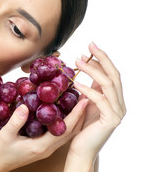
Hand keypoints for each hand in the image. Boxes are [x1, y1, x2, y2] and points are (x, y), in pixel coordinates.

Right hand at [0, 98, 88, 171]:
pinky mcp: (42, 147)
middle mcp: (47, 149)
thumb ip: (15, 121)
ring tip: (79, 102)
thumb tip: (25, 105)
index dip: (76, 115)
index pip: (64, 129)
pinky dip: (65, 123)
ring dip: (75, 119)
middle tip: (87, 97)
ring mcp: (45, 149)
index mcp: (41, 147)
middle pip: (70, 132)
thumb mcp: (4, 135)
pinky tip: (63, 112)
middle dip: (80, 115)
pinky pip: (59, 134)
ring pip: (66, 134)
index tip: (84, 99)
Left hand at [65, 42, 125, 168]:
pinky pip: (100, 100)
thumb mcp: (87, 102)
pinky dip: (88, 89)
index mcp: (114, 98)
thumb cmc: (81, 125)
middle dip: (102, 58)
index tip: (90, 46)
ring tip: (78, 61)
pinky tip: (76, 83)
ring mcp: (117, 112)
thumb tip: (84, 64)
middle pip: (114, 75)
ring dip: (93, 70)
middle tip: (89, 46)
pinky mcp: (111, 120)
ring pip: (108, 84)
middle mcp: (120, 103)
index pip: (111, 73)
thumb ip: (90, 87)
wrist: (82, 149)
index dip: (102, 58)